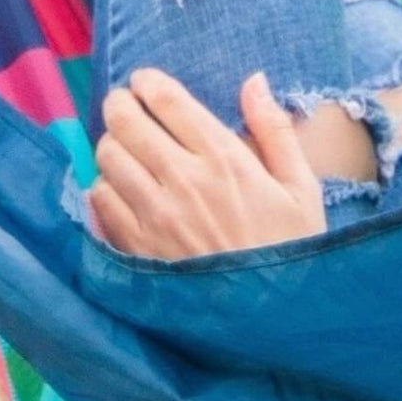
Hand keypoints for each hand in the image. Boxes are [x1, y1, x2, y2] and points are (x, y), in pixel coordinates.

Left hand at [91, 69, 326, 258]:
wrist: (271, 320)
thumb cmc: (291, 249)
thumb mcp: (301, 187)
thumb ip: (275, 128)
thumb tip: (253, 80)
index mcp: (224, 158)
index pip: (167, 100)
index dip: (147, 81)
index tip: (143, 80)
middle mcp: (182, 180)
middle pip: (125, 122)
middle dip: (120, 103)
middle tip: (125, 104)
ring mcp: (154, 216)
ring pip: (107, 157)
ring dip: (111, 144)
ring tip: (124, 148)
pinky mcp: (136, 248)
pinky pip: (100, 201)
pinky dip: (104, 187)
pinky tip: (121, 190)